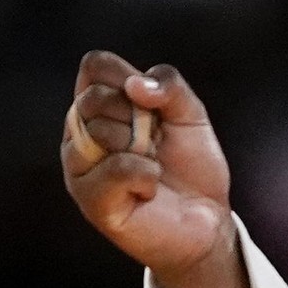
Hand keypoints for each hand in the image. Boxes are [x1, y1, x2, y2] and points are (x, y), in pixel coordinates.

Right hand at [61, 52, 232, 284]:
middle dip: (138, 118)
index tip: (154, 106)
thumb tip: (136, 85)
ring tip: (152, 168)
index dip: (128, 77)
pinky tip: (149, 188)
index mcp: (96, 105)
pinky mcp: (91, 201)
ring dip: (142, 148)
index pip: (94, 66)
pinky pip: (114, 168)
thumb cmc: (192, 168)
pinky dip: (144, 174)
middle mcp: (80, 133)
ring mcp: (80, 169)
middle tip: (155, 146)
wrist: (207, 222)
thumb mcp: (190, 113)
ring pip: (99, 130)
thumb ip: (169, 84)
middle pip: (94, 97)